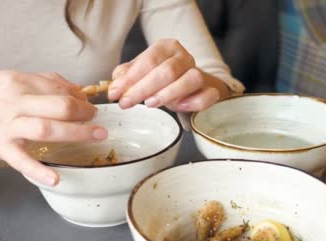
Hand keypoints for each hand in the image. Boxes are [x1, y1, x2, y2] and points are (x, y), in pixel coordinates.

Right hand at [0, 70, 104, 185]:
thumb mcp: (5, 79)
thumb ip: (39, 82)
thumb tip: (72, 88)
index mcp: (17, 81)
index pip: (58, 87)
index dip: (80, 96)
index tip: (89, 104)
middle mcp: (14, 102)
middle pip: (59, 105)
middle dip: (85, 113)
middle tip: (98, 120)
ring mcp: (6, 126)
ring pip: (47, 129)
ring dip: (77, 133)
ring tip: (97, 136)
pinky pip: (21, 161)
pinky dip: (39, 171)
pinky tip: (56, 179)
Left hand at [108, 39, 229, 111]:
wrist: (190, 85)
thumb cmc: (161, 78)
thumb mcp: (141, 73)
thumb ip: (127, 76)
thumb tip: (116, 84)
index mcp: (167, 47)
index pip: (149, 60)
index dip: (130, 78)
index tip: (115, 93)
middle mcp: (184, 58)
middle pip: (167, 70)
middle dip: (143, 88)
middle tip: (126, 103)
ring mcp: (199, 73)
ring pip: (190, 79)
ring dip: (169, 93)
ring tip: (150, 104)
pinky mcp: (210, 90)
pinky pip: (207, 96)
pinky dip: (193, 102)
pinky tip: (178, 107)